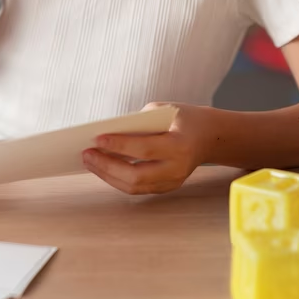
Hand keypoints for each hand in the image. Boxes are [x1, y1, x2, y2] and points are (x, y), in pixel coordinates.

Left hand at [82, 102, 209, 194]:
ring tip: (90, 161)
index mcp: (179, 145)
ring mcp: (173, 181)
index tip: (97, 139)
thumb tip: (108, 134)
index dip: (119, 146)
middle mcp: (177, 167)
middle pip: (137, 175)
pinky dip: (118, 179)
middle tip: (87, 154)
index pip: (144, 149)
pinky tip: (103, 168)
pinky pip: (139, 188)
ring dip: (108, 175)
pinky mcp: (168, 186)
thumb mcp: (164, 110)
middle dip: (107, 166)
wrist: (210, 136)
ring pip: (135, 186)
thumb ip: (139, 123)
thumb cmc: (184, 118)